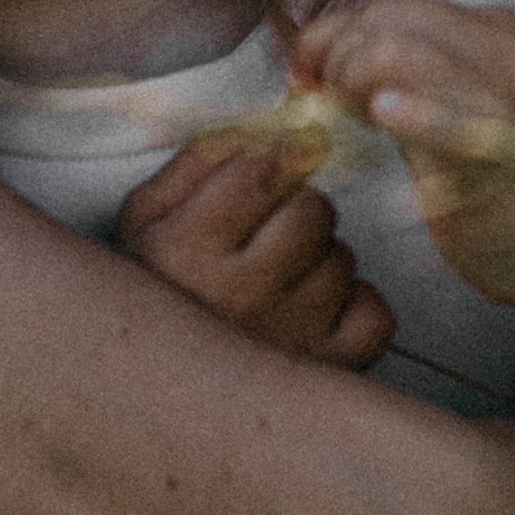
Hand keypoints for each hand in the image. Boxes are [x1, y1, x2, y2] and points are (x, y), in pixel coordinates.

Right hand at [116, 133, 395, 369]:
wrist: (140, 392)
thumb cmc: (149, 288)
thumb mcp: (143, 215)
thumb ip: (197, 160)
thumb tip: (261, 123)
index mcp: (189, 248)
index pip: (264, 172)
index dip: (281, 153)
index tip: (285, 155)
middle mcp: (241, 298)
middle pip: (313, 212)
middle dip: (298, 206)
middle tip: (271, 228)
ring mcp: (288, 342)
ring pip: (342, 259)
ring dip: (321, 257)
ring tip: (281, 278)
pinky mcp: (325, 376)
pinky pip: (374, 314)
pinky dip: (355, 304)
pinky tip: (316, 308)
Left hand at [292, 0, 514, 417]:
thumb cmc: (509, 180)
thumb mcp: (466, 102)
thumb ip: (408, 74)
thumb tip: (318, 60)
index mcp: (493, 29)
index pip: (387, 8)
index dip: (330, 38)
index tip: (306, 79)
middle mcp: (501, 50)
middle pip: (383, 22)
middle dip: (335, 61)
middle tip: (327, 109)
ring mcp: (506, 99)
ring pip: (396, 54)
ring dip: (352, 86)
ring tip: (353, 126)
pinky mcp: (506, 153)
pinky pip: (446, 122)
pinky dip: (410, 117)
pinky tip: (386, 120)